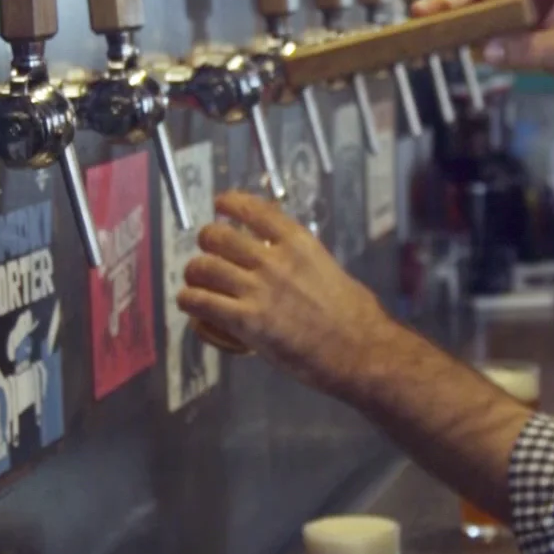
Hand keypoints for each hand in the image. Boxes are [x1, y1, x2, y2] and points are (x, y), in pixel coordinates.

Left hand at [178, 191, 401, 397]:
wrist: (362, 350)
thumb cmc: (356, 316)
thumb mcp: (328, 268)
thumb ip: (299, 257)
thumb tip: (278, 254)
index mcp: (298, 242)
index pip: (252, 209)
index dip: (229, 203)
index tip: (220, 204)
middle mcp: (274, 260)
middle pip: (216, 236)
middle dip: (206, 242)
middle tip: (206, 253)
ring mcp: (258, 290)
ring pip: (200, 268)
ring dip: (194, 276)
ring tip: (196, 286)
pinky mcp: (246, 322)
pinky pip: (199, 303)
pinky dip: (191, 305)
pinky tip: (196, 311)